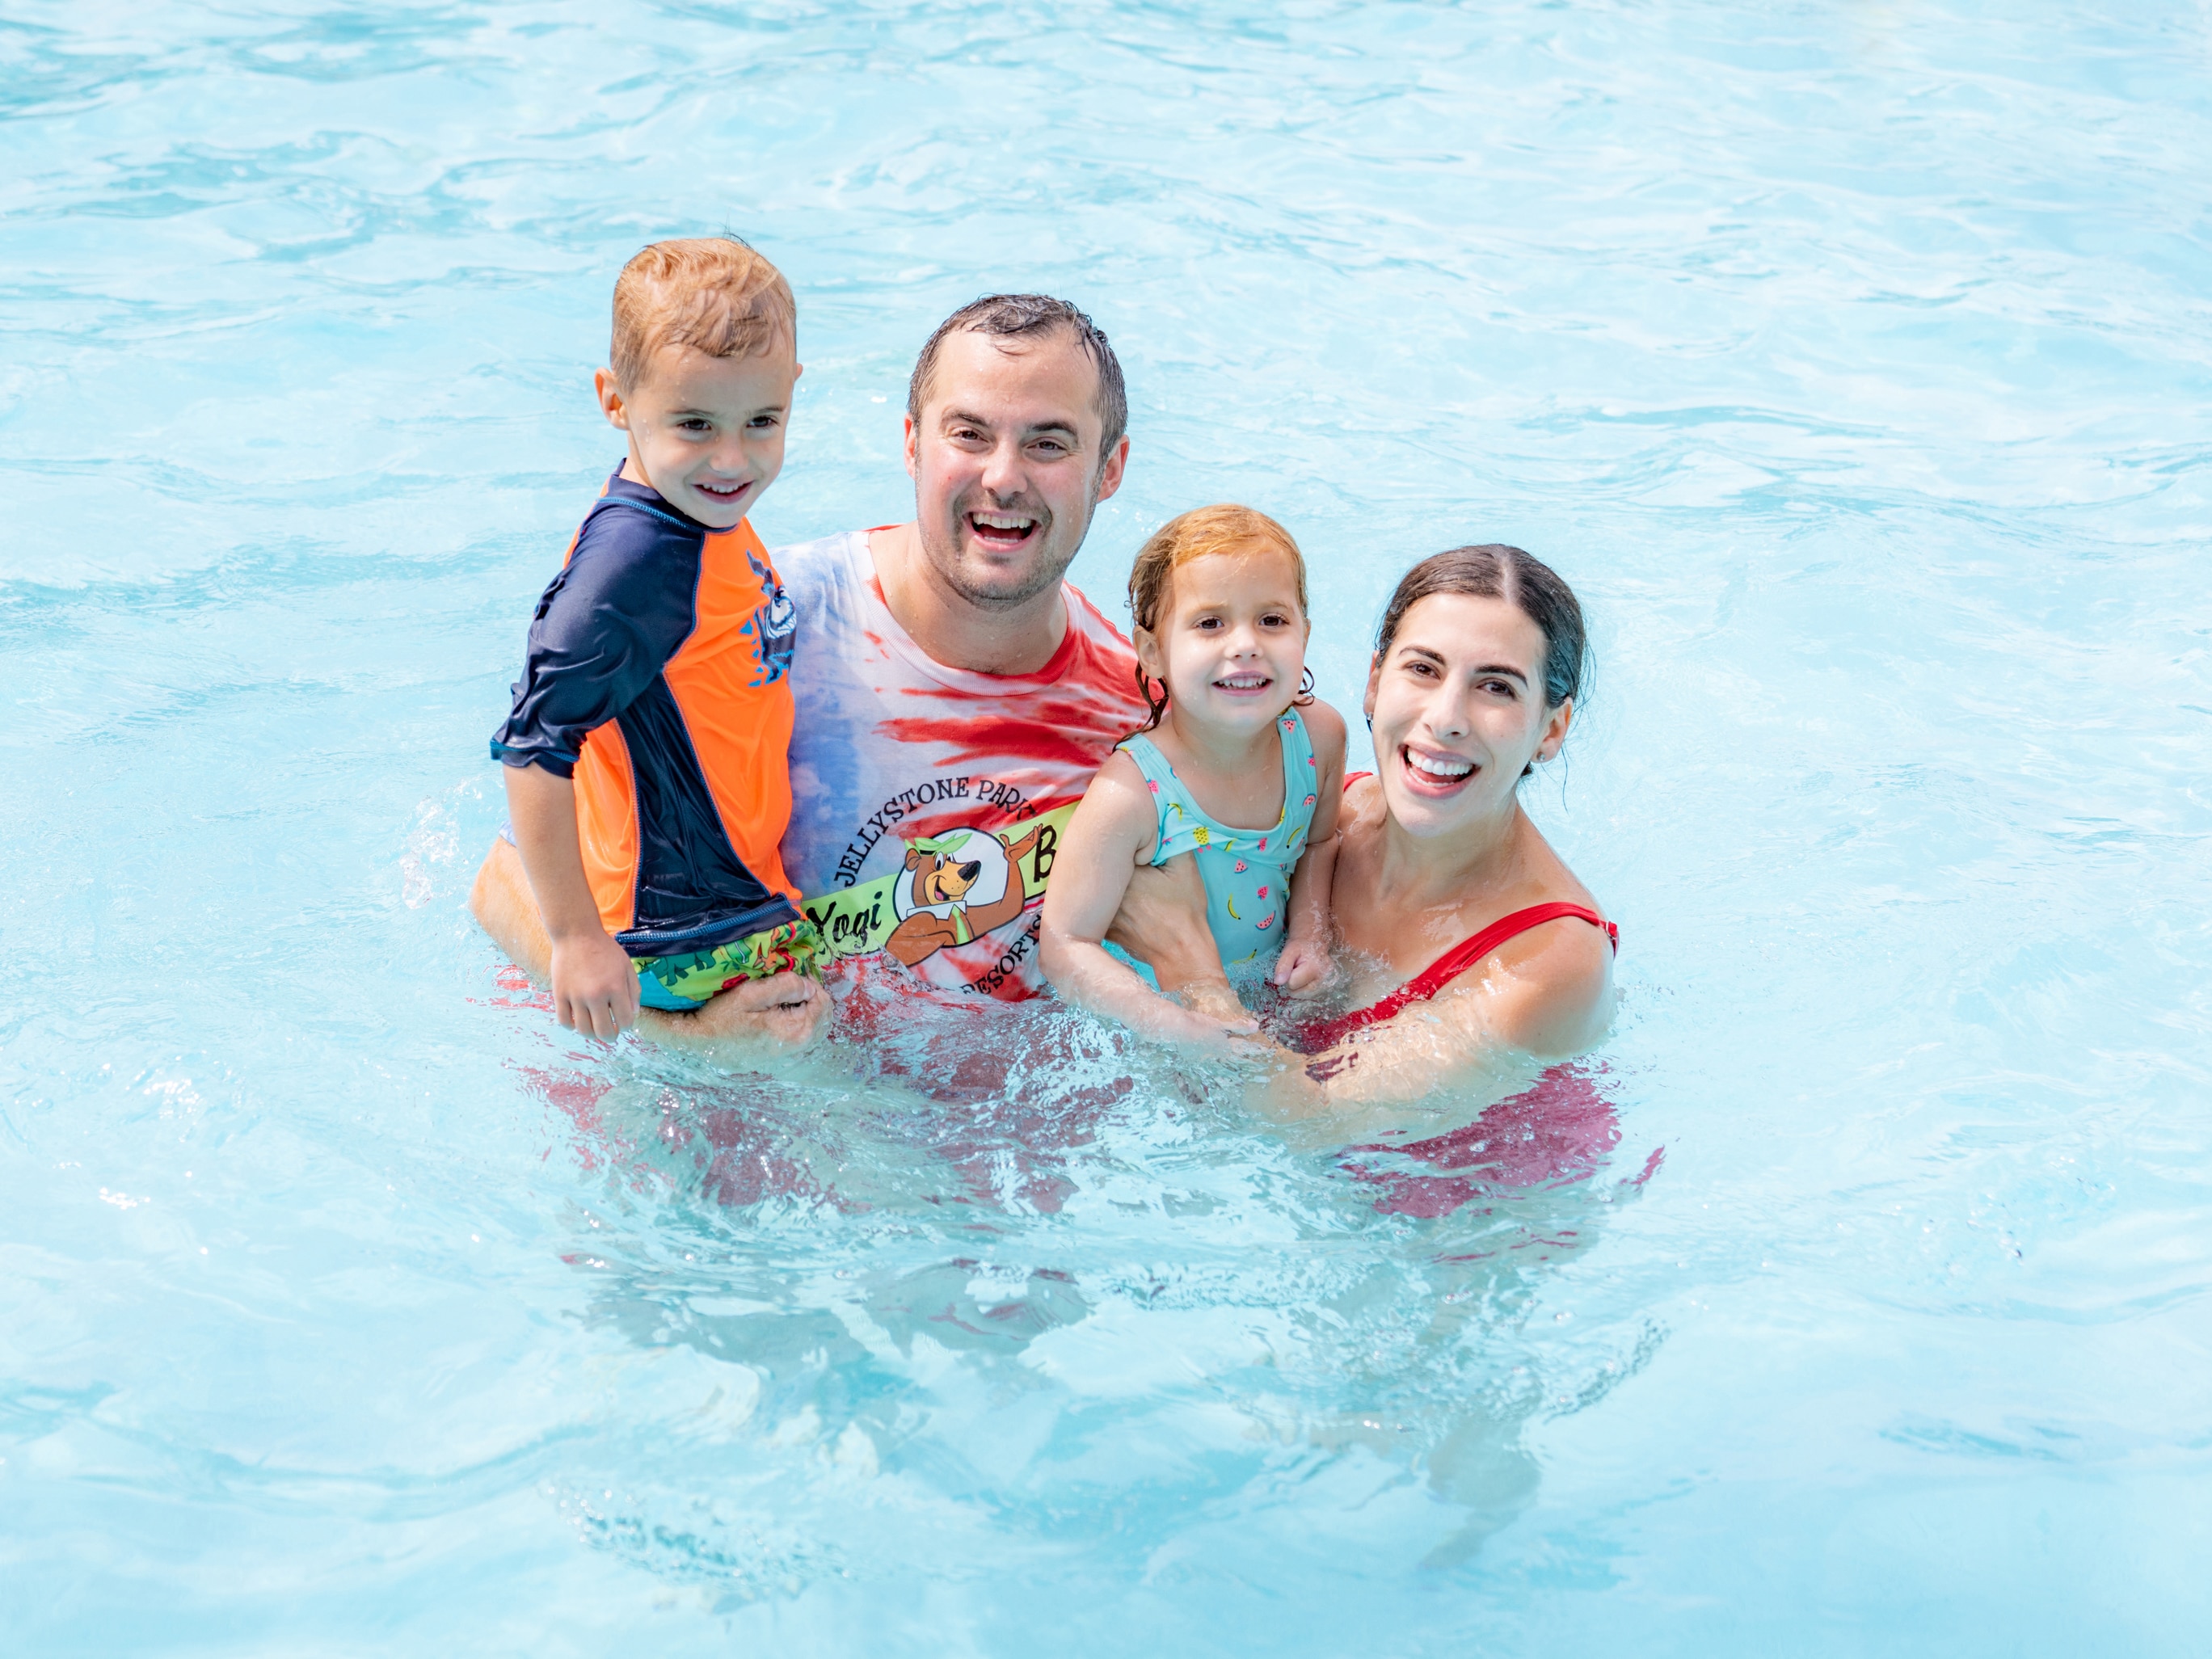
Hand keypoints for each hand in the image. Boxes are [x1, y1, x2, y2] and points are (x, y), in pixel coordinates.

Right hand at [549, 926, 641, 1039]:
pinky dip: (571, 1026)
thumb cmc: (604, 949)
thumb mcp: (626, 966)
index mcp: (615, 988)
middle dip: (610, 1037)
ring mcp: (575, 996)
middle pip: (603, 1032)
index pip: (624, 1021)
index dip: (625, 1025)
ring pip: (583, 1030)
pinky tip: (577, 1020)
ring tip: (594, 1029)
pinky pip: (564, 1021)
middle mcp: (595, 995)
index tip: (622, 1022)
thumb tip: (632, 1014)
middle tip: (611, 1035)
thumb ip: (633, 991)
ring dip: (591, 1034)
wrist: (576, 934)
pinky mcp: (559, 994)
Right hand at [683, 970, 832, 1049]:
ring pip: (814, 1025)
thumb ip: (785, 986)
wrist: (699, 1043)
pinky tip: (780, 1012)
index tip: (791, 976)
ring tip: (784, 996)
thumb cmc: (721, 1017)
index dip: (810, 983)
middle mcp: (798, 1047)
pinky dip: (798, 1019)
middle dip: (811, 995)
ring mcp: (789, 1054)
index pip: (822, 1001)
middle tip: (789, 984)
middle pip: (822, 1015)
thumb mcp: (751, 994)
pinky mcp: (780, 1056)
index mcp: (796, 1031)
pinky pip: (802, 1034)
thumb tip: (809, 986)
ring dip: (805, 1007)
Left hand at [1107, 852, 1222, 994]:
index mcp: (1126, 874)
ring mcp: (1104, 915)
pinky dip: (1111, 907)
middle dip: (1115, 866)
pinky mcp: (1105, 930)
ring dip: (1110, 887)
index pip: (1114, 850)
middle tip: (1136, 872)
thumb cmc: (1185, 911)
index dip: (1126, 849)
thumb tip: (1164, 821)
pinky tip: (1130, 909)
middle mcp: (1108, 894)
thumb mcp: (1185, 869)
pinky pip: (1102, 911)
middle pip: (1104, 870)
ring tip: (1135, 891)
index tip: (1137, 854)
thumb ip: (1172, 840)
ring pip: (1101, 891)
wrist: (1182, 953)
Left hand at [1272, 938, 1332, 997]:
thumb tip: (1278, 982)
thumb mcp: (1289, 950)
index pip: (1292, 983)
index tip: (1292, 966)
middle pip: (1297, 993)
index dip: (1287, 975)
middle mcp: (1324, 978)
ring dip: (1298, 986)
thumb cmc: (1300, 945)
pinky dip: (1304, 988)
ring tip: (1301, 973)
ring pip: (1302, 995)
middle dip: (1293, 982)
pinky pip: (1308, 995)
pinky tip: (1306, 978)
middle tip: (1296, 969)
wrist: (1314, 941)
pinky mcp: (1326, 987)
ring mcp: (1327, 984)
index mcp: (1315, 968)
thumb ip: (1283, 965)